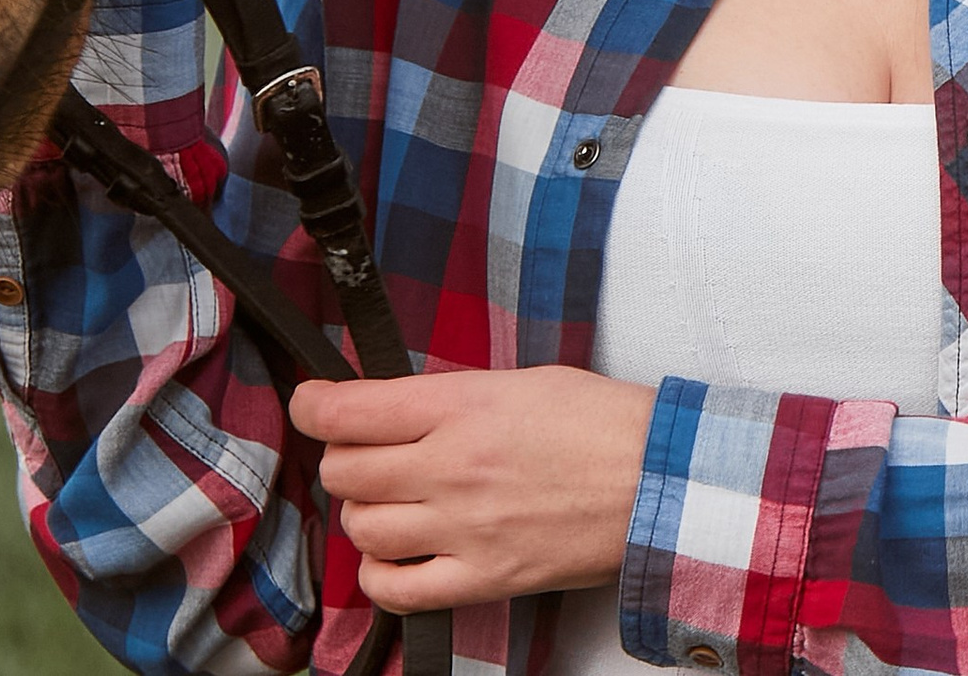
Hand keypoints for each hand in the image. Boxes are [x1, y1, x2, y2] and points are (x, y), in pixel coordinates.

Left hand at [291, 367, 656, 611]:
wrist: (658, 479)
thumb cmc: (601, 421)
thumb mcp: (523, 380)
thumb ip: (451, 397)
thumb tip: (393, 410)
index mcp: (465, 406)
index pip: (353, 411)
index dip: (314, 405)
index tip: (309, 402)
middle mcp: (452, 468)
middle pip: (346, 470)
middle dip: (343, 456)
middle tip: (365, 449)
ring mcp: (462, 530)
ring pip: (362, 526)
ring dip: (365, 510)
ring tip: (394, 499)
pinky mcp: (480, 580)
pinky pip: (394, 588)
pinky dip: (380, 571)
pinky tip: (396, 551)